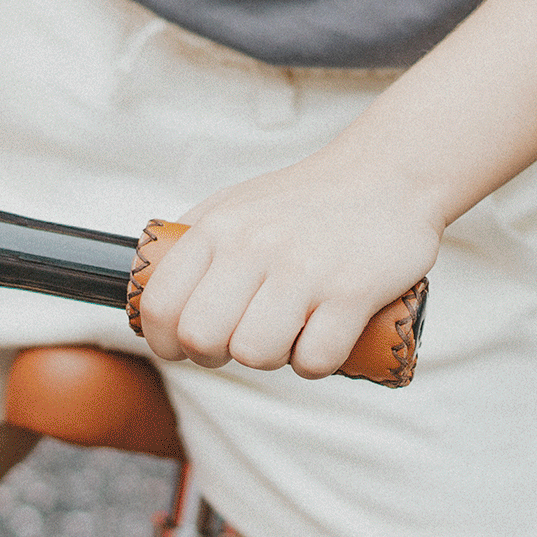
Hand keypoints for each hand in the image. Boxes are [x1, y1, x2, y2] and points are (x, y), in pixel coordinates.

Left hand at [134, 137, 441, 377]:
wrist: (390, 174)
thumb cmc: (306, 200)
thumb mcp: (235, 203)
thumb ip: (191, 240)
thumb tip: (146, 286)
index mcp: (218, 228)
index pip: (160, 305)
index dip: (165, 342)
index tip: (185, 347)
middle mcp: (254, 246)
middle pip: (201, 338)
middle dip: (216, 355)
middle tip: (242, 340)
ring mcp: (304, 269)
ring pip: (255, 354)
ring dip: (272, 359)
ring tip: (289, 333)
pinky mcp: (352, 291)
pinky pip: (315, 359)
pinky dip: (316, 362)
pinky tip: (324, 336)